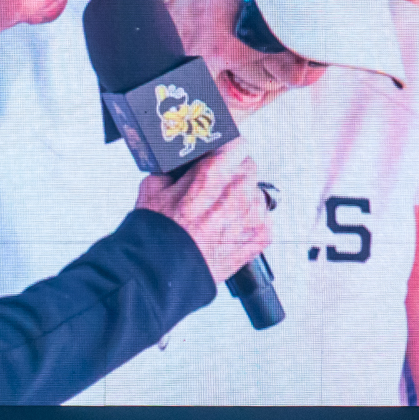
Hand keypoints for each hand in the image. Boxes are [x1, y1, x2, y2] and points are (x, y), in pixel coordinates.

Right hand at [136, 149, 273, 284]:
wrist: (160, 273)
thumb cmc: (156, 235)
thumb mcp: (154, 187)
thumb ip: (175, 168)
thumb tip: (185, 160)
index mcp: (210, 178)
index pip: (238, 145)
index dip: (228, 148)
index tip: (223, 154)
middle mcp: (235, 196)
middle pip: (249, 168)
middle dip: (235, 172)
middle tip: (217, 186)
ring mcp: (249, 220)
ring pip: (258, 193)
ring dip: (244, 197)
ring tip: (221, 212)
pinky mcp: (257, 241)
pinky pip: (264, 219)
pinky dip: (251, 221)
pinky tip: (231, 228)